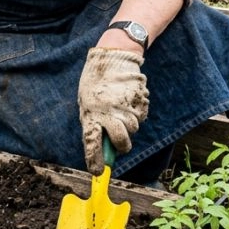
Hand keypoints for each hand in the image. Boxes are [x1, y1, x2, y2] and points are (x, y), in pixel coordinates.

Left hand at [78, 47, 148, 172]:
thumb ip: (93, 122)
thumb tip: (101, 147)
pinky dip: (137, 113)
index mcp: (91, 113)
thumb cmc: (96, 81)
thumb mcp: (86, 102)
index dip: (94, 160)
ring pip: (133, 129)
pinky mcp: (139, 101)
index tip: (97, 172)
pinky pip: (141, 117)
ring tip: (121, 109)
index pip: (91, 143)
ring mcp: (126, 107)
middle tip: (121, 143)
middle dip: (122, 146)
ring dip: (129, 125)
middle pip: (121, 141)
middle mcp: (108, 113)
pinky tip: (129, 101)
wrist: (113, 56)